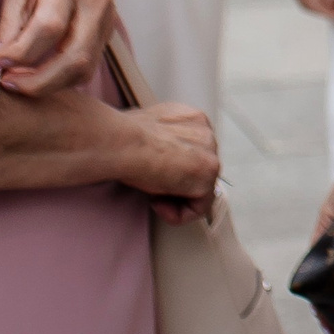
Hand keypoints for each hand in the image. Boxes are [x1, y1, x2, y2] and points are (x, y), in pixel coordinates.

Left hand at [0, 0, 124, 94]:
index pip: (48, 28)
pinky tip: (43, 71)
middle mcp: (96, 3)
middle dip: (39, 82)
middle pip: (74, 57)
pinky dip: (65, 75)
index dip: (20, 53)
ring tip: (25, 81)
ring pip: (86, 67)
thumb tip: (1, 58)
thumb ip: (11, 20)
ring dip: (53, 84)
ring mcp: (108, 18)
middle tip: (11, 83)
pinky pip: (90, 62)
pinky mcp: (109, 29)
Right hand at [119, 102, 220, 220]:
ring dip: (174, 198)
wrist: (124, 143)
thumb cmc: (122, 138)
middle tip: (150, 185)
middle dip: (174, 183)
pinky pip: (199, 207)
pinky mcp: (207, 178)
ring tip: (152, 194)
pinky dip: (178, 214)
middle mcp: (206, 134)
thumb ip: (160, 138)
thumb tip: (154, 153)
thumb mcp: (145, 130)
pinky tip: (157, 204)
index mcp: (191, 119)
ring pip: (199, 189)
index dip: (172, 166)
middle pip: (198, 169)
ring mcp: (211, 156)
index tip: (151, 172)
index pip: (192, 150)